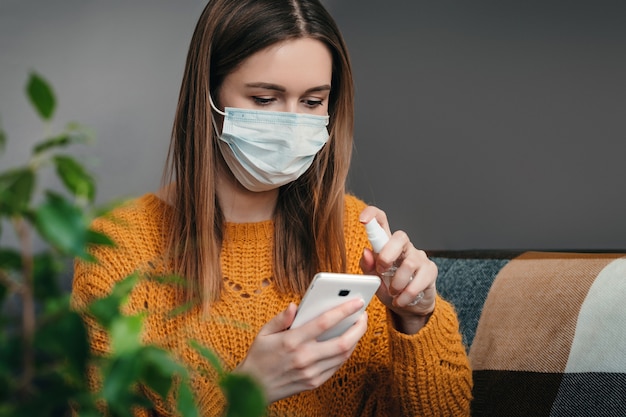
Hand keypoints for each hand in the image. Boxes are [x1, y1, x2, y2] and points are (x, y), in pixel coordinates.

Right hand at [234, 298, 366, 402]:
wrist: (254, 388)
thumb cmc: (259, 357)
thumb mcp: (263, 333)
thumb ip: (281, 318)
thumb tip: (296, 306)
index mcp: (292, 341)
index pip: (324, 322)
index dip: (344, 310)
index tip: (357, 302)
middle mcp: (304, 357)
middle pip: (342, 342)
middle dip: (358, 328)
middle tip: (364, 316)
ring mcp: (311, 372)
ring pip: (342, 356)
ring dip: (355, 340)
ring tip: (358, 327)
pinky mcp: (314, 382)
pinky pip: (336, 366)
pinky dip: (345, 353)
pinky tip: (346, 343)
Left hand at [359, 206, 436, 333]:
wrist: (409, 308)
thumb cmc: (390, 289)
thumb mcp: (374, 280)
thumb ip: (368, 266)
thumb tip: (367, 252)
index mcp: (388, 245)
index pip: (382, 222)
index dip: (372, 216)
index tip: (363, 219)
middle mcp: (405, 248)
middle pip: (400, 237)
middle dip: (388, 255)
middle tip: (381, 271)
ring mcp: (419, 257)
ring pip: (410, 263)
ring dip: (397, 282)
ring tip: (393, 293)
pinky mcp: (430, 271)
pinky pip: (419, 280)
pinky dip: (407, 293)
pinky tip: (401, 299)